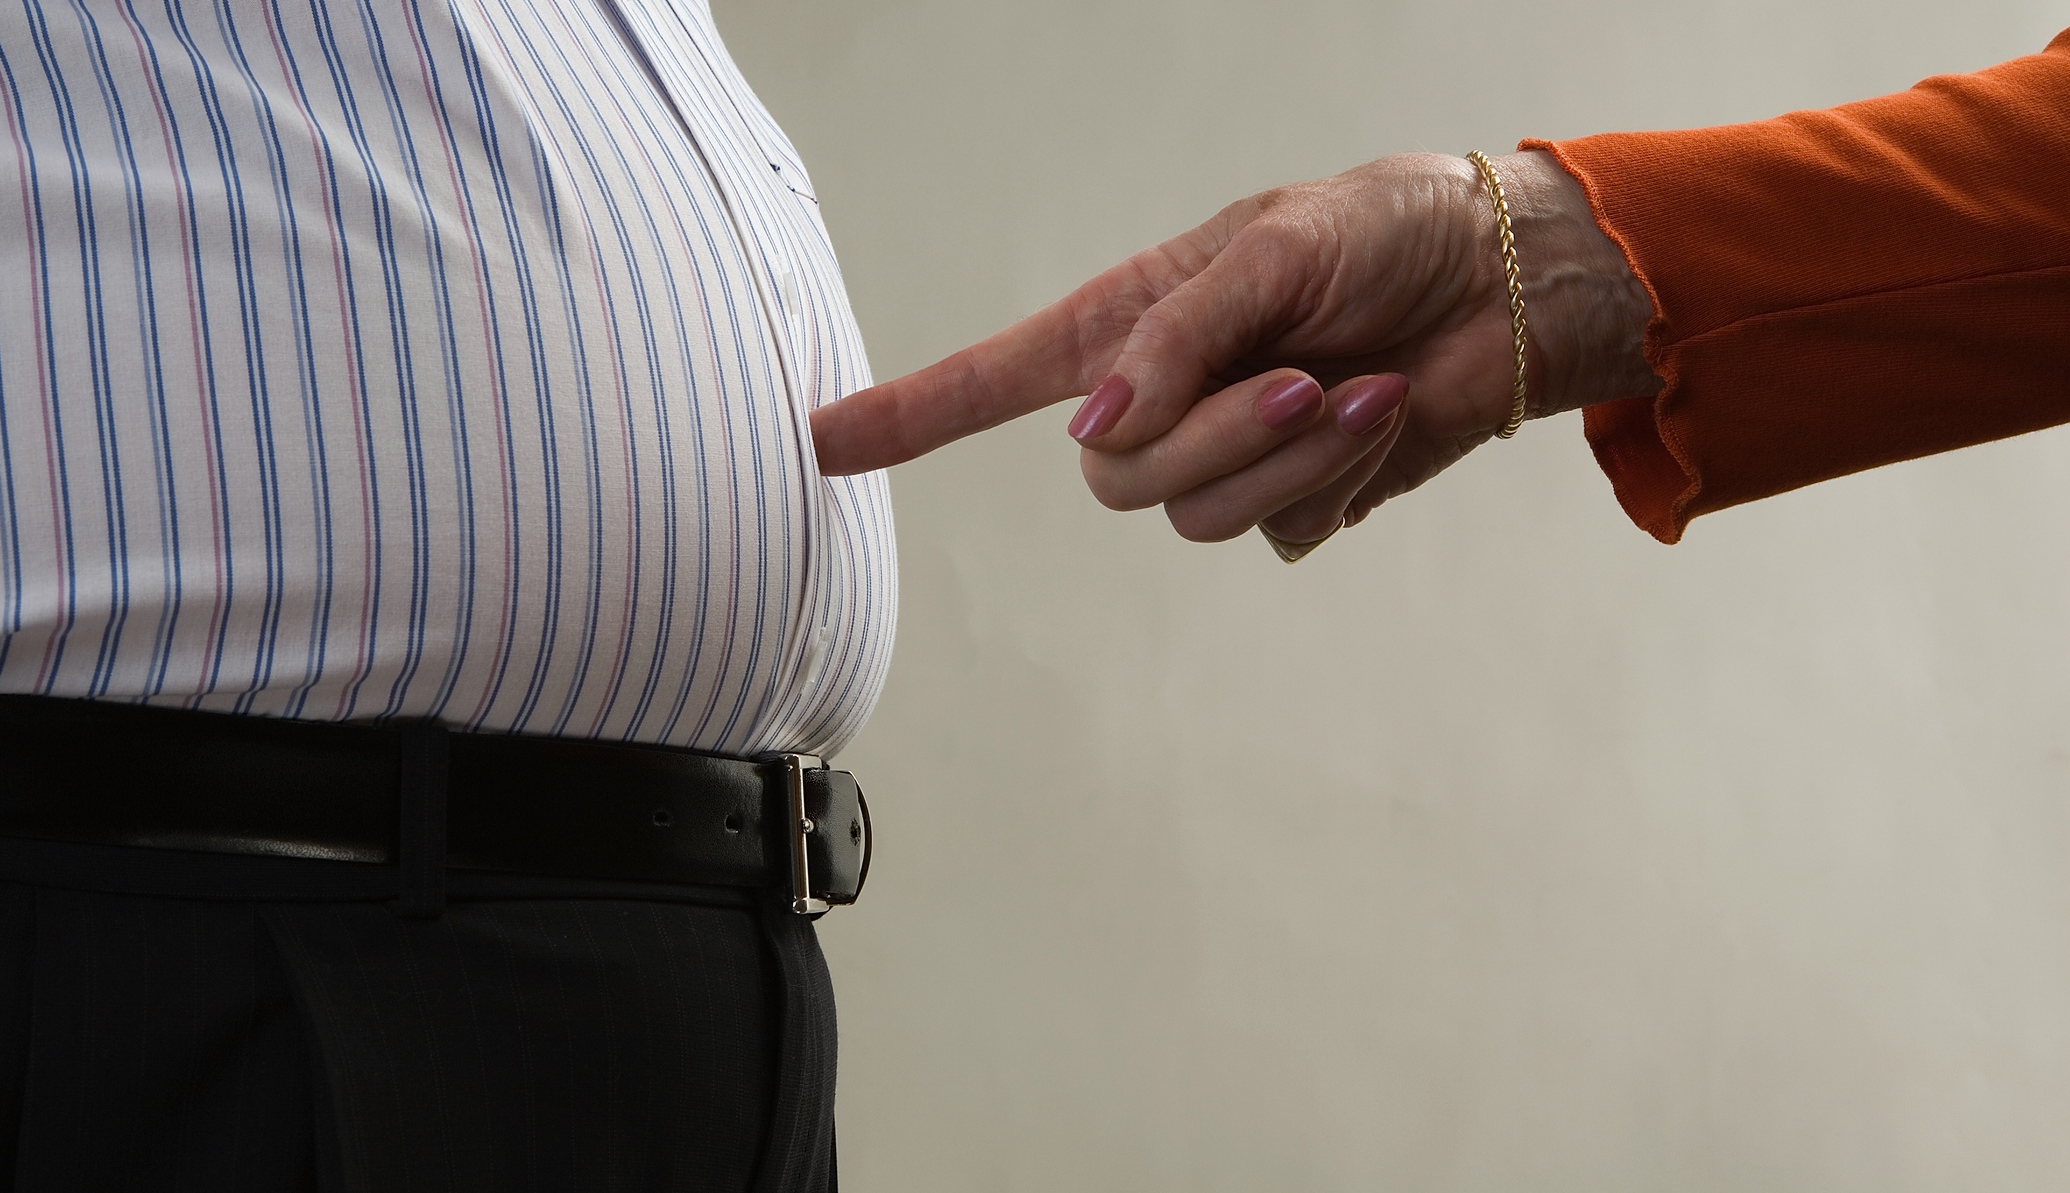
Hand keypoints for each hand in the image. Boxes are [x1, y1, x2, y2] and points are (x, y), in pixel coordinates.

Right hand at [812, 150, 1656, 543]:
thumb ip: (1174, 338)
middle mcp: (1163, 397)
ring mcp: (1224, 456)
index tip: (819, 442)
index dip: (907, 414)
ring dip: (1288, 457)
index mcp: (1132, 323)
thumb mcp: (1269, 248)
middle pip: (1114, 477)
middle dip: (1215, 435)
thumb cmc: (1385, 230)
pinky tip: (1382, 417)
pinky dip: (1338, 477)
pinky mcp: (1293, 499)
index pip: (994, 380)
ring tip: (1359, 388)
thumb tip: (1094, 429)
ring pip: (1193, 515)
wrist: (1502, 284)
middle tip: (1303, 376)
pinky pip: (1277, 529)